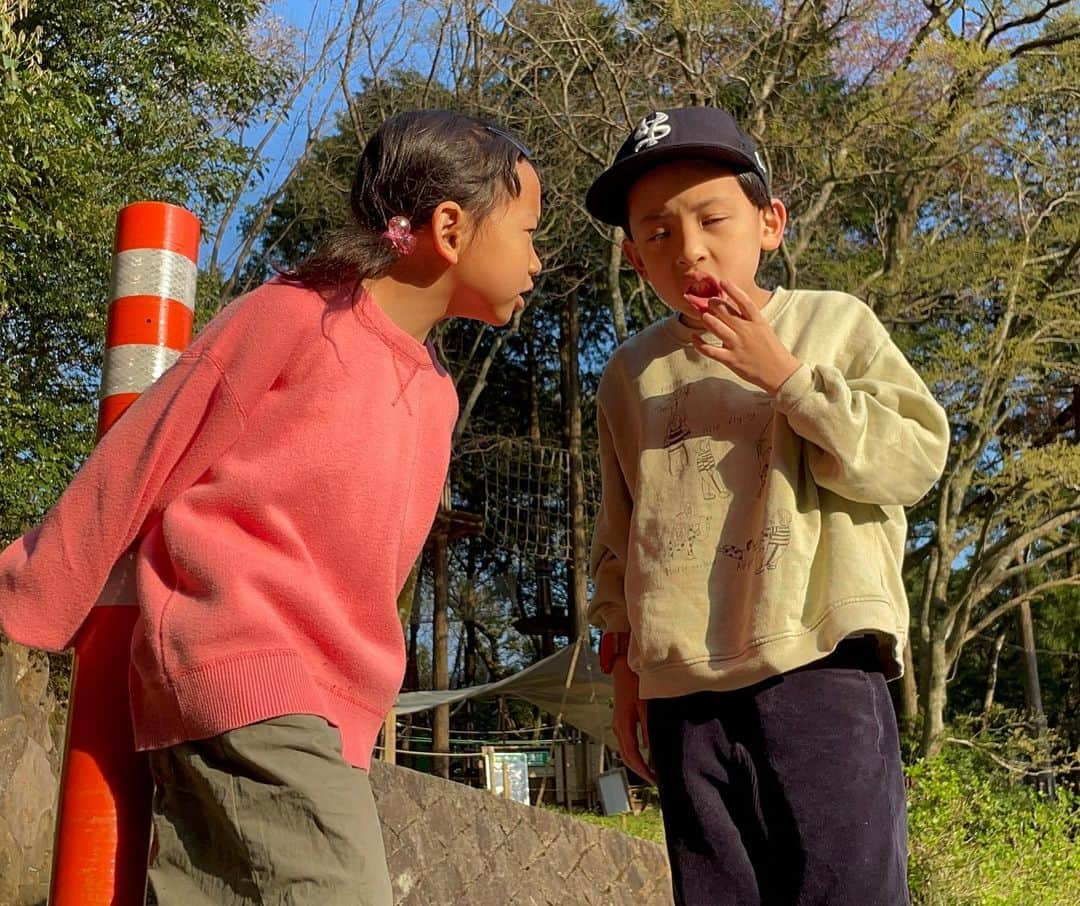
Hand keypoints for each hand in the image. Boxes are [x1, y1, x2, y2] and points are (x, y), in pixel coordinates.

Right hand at [611, 655, 656, 784]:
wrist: (624, 665)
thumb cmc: (636, 682)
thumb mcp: (646, 706)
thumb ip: (649, 729)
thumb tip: (653, 751)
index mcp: (622, 726)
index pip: (632, 756)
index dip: (643, 771)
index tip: (655, 781)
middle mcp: (618, 727)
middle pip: (626, 757)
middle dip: (640, 771)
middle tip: (656, 781)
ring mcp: (618, 724)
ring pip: (626, 750)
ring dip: (638, 762)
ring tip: (654, 770)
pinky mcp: (623, 720)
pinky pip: (628, 742)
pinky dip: (637, 752)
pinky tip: (649, 752)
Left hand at [684, 278, 801, 395]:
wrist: (780, 372)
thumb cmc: (771, 350)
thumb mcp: (764, 329)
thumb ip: (749, 319)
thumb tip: (734, 307)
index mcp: (757, 322)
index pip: (744, 301)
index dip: (733, 290)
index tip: (723, 282)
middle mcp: (746, 331)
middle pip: (725, 312)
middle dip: (714, 304)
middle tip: (708, 302)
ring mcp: (737, 345)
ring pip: (716, 327)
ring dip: (706, 319)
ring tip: (703, 315)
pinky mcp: (730, 359)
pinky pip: (710, 350)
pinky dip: (699, 343)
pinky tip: (694, 338)